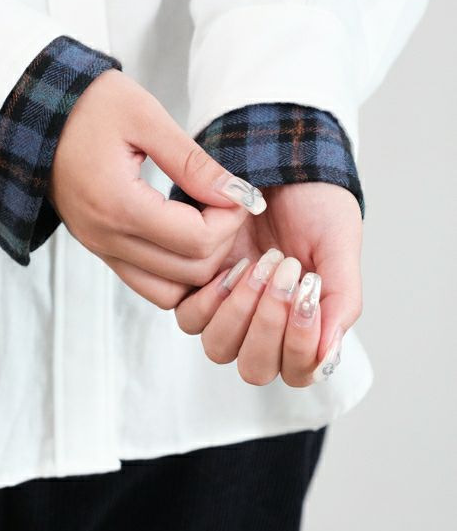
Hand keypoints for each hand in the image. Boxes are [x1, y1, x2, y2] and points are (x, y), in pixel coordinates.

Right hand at [47, 69, 266, 308]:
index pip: (197, 242)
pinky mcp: (97, 246)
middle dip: (222, 241)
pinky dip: (175, 269)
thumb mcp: (145, 116)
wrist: (34, 108)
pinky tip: (186, 231)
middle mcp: (104, 237)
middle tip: (228, 201)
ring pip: (169, 291)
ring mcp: (98, 247)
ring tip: (209, 219)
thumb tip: (238, 194)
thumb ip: (193, 162)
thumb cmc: (87, 104)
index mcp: (116, 205)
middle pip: (189, 272)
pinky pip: (146, 282)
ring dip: (200, 263)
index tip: (238, 190)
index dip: (231, 220)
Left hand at [174, 182, 362, 386]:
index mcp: (304, 325)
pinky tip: (234, 263)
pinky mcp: (195, 285)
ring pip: (218, 347)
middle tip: (285, 271)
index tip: (308, 297)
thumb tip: (327, 355)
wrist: (281, 158)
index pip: (297, 372)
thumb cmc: (315, 204)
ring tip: (259, 265)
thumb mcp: (338, 247)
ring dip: (240, 311)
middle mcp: (263, 324)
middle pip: (254, 367)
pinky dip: (211, 296)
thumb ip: (340, 301)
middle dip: (269, 326)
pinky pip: (190, 316)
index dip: (300, 346)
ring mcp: (227, 308)